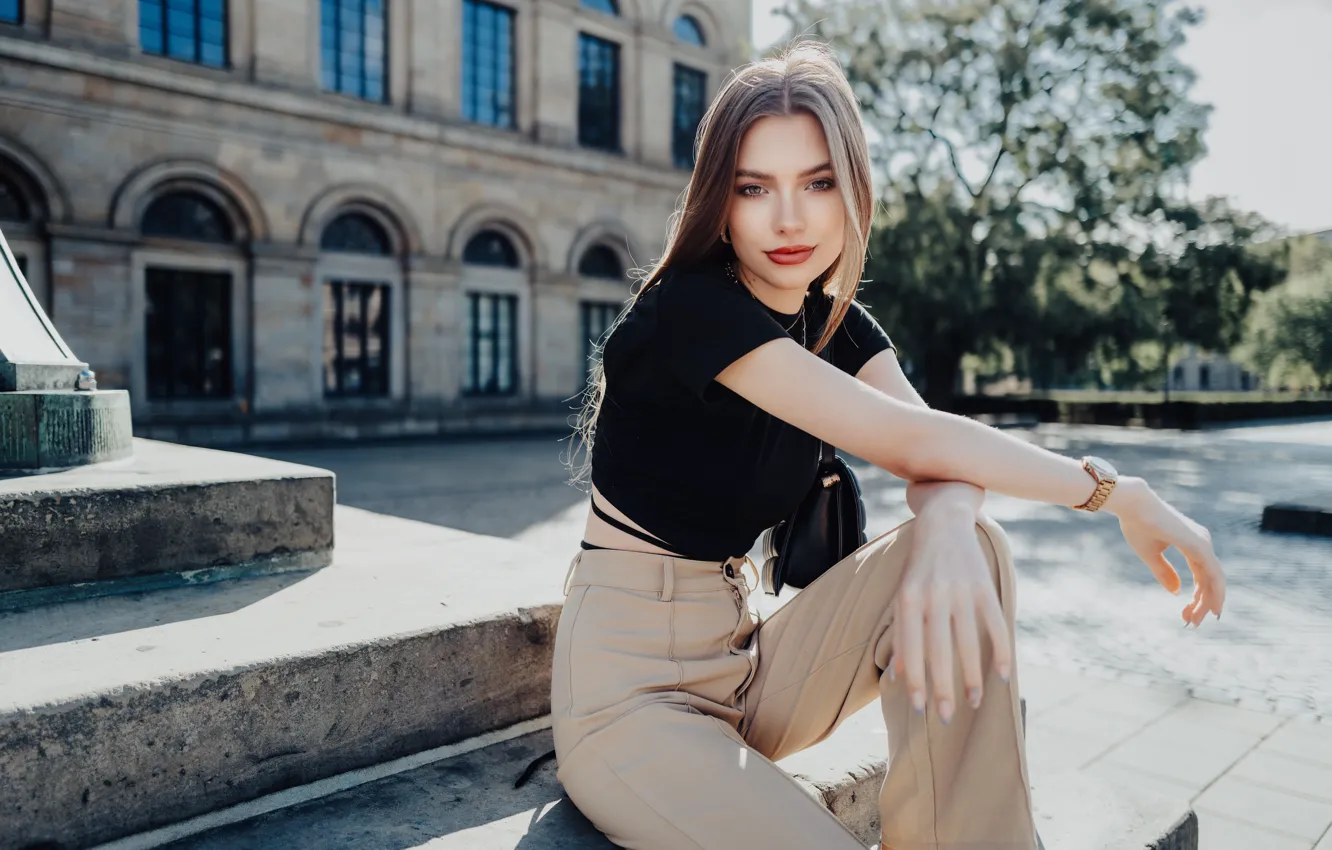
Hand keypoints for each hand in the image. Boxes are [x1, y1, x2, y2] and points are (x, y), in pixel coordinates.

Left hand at [887, 502, 1010, 723]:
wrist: (943, 523)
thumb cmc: (918, 568)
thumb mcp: (902, 595)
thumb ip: (902, 633)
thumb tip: (899, 675)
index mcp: (907, 600)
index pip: (911, 650)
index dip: (915, 682)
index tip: (919, 709)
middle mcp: (933, 596)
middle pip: (939, 653)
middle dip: (943, 689)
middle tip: (947, 718)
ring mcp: (961, 591)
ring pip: (968, 644)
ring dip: (972, 678)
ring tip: (974, 702)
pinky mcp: (984, 587)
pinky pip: (996, 626)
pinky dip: (1001, 652)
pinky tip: (1002, 676)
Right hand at [1105, 477, 1226, 626]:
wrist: (1132, 504)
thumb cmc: (1137, 525)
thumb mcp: (1150, 554)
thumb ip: (1164, 572)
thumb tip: (1176, 592)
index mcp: (1191, 544)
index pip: (1201, 576)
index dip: (1197, 596)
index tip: (1187, 615)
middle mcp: (1202, 544)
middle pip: (1210, 581)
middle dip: (1202, 604)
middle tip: (1191, 623)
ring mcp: (1203, 544)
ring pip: (1214, 581)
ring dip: (1206, 603)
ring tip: (1195, 621)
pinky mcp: (1199, 546)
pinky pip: (1213, 576)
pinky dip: (1213, 594)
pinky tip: (1210, 609)